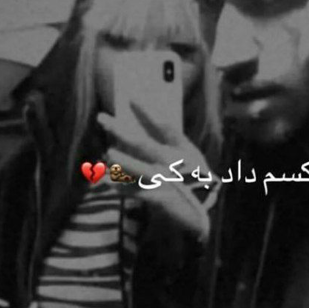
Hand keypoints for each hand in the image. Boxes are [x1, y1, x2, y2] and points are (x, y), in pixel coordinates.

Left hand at [97, 109, 215, 242]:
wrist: (206, 208)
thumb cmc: (196, 178)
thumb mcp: (191, 157)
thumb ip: (171, 142)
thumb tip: (146, 123)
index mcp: (182, 150)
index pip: (163, 126)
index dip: (146, 112)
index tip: (130, 99)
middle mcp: (172, 163)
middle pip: (142, 143)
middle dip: (120, 130)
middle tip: (101, 118)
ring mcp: (165, 180)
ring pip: (139, 168)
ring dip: (121, 161)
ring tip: (107, 153)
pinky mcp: (160, 198)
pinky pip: (136, 192)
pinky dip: (122, 188)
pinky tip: (108, 183)